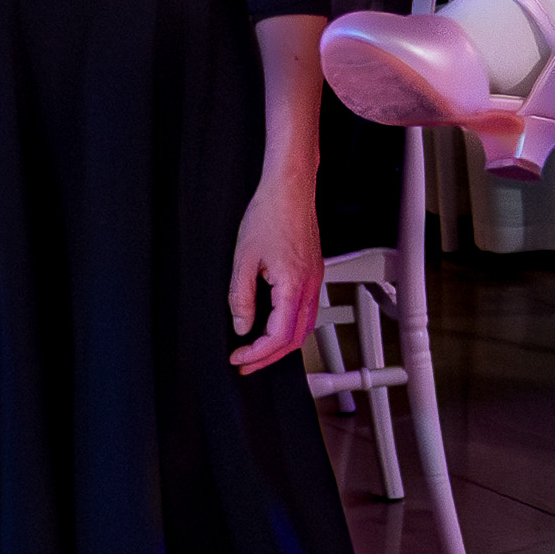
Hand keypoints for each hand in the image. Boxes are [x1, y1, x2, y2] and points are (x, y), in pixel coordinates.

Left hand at [227, 175, 324, 374]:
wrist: (290, 189)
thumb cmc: (270, 214)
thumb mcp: (243, 259)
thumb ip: (242, 297)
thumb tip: (242, 325)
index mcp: (294, 286)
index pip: (279, 336)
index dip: (258, 353)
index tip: (239, 357)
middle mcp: (310, 287)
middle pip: (296, 339)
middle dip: (270, 357)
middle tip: (247, 363)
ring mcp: (315, 281)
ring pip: (305, 328)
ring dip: (281, 344)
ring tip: (258, 350)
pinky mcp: (313, 274)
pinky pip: (307, 311)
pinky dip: (290, 327)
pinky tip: (272, 325)